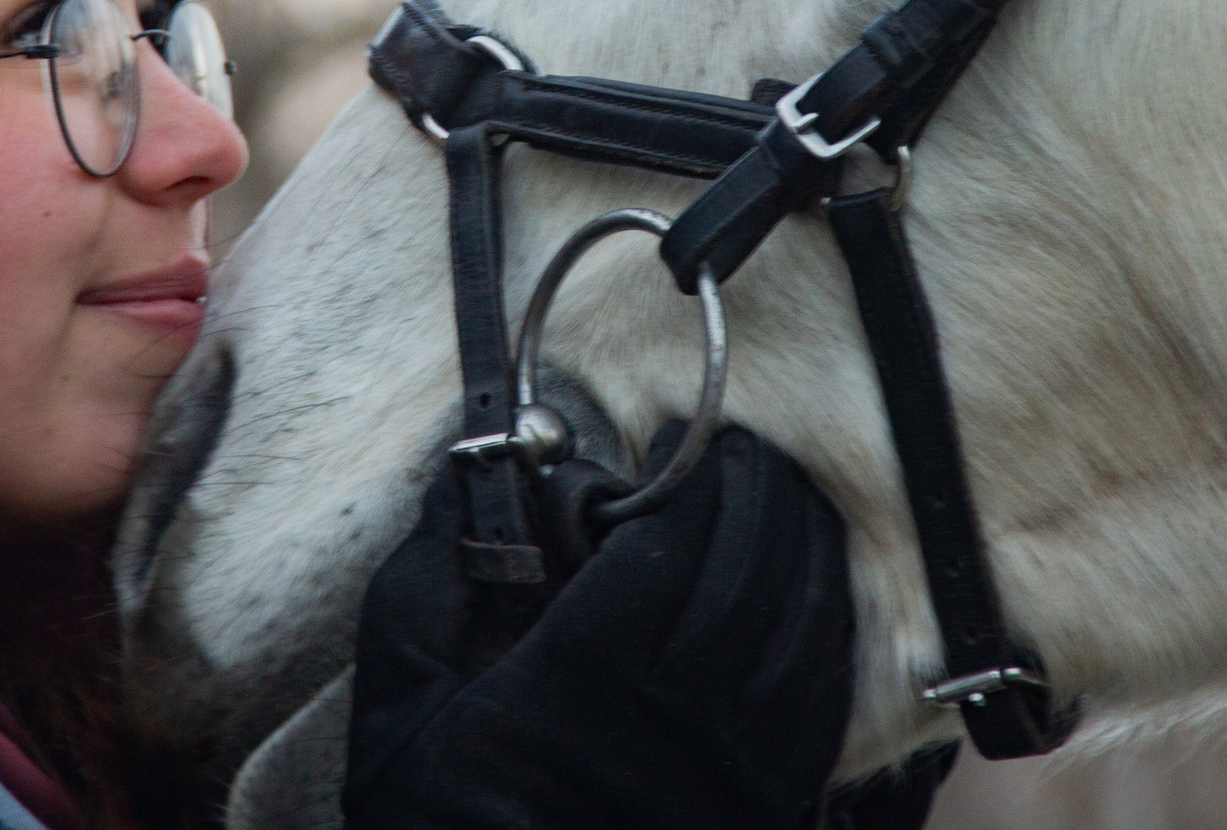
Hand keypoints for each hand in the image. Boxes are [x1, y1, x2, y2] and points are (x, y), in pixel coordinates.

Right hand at [345, 423, 855, 829]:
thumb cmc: (440, 826)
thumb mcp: (399, 713)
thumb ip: (425, 588)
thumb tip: (457, 488)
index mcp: (577, 691)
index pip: (667, 549)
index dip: (689, 479)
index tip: (684, 435)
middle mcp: (671, 731)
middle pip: (750, 577)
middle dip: (757, 495)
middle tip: (743, 449)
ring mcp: (731, 781)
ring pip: (803, 634)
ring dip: (806, 551)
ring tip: (785, 501)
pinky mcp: (766, 816)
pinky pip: (822, 707)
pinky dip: (827, 633)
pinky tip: (811, 594)